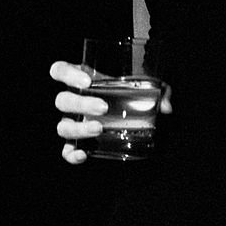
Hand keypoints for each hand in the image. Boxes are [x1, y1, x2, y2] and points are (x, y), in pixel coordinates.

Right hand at [50, 60, 171, 164]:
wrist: (133, 116)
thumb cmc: (134, 94)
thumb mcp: (148, 86)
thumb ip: (158, 91)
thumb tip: (166, 107)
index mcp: (82, 81)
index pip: (59, 71)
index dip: (67, 74)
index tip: (87, 81)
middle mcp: (73, 101)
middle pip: (62, 101)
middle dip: (81, 104)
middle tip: (103, 108)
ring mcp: (72, 122)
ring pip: (62, 126)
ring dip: (78, 128)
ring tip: (99, 129)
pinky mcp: (76, 142)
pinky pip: (66, 150)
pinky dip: (71, 154)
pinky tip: (84, 154)